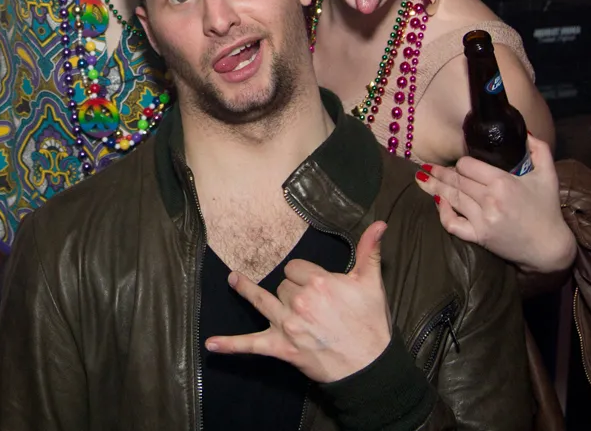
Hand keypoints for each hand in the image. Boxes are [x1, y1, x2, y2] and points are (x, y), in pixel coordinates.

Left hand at [205, 222, 391, 382]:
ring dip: (246, 290)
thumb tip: (380, 224)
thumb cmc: (370, 324)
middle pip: (282, 285)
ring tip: (232, 279)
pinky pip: (251, 344)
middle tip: (311, 306)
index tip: (316, 285)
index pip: (296, 267)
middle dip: (292, 291)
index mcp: (319, 282)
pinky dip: (231, 345)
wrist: (371, 367)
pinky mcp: (282, 347)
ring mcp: (287, 324)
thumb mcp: (371, 284)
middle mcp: (300, 300)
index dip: (305, 275)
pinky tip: (211, 343)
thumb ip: (370, 250)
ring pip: (263, 300)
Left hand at [416, 135, 575, 273]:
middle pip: (455, 180)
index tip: (461, 164)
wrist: (549, 248)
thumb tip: (523, 131)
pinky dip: (442, 213)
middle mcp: (489, 200)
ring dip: (434, 187)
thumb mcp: (548, 175)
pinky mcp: (479, 237)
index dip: (462, 163)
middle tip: (428, 166)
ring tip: (421, 178)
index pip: (467, 165)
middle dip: (440, 172)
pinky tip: (437, 202)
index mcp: (503, 182)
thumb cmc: (547, 209)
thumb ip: (539, 149)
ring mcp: (482, 219)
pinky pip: (452, 224)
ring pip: (450, 197)